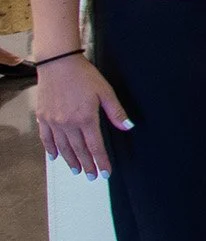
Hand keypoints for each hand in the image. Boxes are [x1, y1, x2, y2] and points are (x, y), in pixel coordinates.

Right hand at [33, 55, 132, 178]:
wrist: (58, 64)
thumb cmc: (84, 76)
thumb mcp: (105, 91)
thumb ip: (116, 111)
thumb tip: (128, 127)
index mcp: (86, 118)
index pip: (96, 146)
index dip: (101, 161)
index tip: (105, 173)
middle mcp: (68, 123)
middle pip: (79, 150)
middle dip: (87, 165)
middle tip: (92, 177)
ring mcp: (54, 121)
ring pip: (63, 147)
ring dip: (70, 160)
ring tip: (77, 170)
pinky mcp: (43, 117)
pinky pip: (46, 138)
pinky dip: (51, 149)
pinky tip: (55, 157)